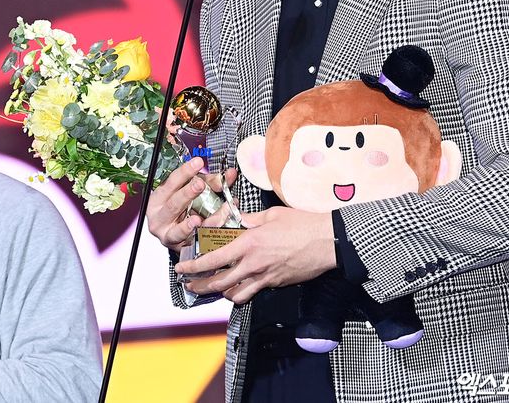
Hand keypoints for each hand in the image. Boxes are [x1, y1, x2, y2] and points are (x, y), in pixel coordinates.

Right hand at [146, 156, 237, 253]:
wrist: (179, 233)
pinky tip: (203, 234)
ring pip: (178, 229)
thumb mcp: (195, 190)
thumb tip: (230, 174)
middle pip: (173, 205)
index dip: (185, 172)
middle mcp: (159, 217)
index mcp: (160, 198)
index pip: (171, 182)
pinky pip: (189, 243)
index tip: (197, 162)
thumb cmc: (186, 206)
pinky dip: (197, 238)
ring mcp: (167, 234)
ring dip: (190, 224)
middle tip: (200, 184)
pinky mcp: (178, 248)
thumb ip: (211, 182)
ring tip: (198, 219)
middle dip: (187, 194)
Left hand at [175, 206, 335, 303]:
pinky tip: (237, 288)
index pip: (213, 258)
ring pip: (234, 293)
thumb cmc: (302, 224)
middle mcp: (253, 264)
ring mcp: (264, 277)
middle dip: (199, 284)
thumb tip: (239, 218)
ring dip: (219, 292)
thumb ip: (251, 219)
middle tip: (189, 283)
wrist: (326, 241)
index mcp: (249, 243)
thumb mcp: (273, 214)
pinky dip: (240, 293)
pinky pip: (252, 293)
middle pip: (218, 282)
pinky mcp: (275, 284)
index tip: (182, 266)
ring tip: (211, 287)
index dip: (194, 265)